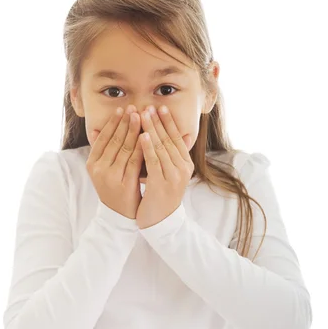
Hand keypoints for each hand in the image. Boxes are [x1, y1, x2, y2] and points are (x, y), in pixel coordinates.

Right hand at [87, 106, 143, 219]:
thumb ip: (103, 151)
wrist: (118, 216)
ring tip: (142, 116)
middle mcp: (99, 169)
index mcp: (91, 164)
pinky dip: (141, 147)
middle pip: (114, 140)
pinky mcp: (125, 183)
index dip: (113, 122)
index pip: (102, 138)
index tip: (122, 109)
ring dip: (134, 130)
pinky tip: (148, 136)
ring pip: (125, 148)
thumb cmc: (114, 189)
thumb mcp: (103, 170)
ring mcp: (111, 177)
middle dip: (125, 122)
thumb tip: (98, 129)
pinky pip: (135, 161)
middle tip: (134, 107)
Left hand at [136, 105, 193, 229]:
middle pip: (170, 140)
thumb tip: (176, 136)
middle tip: (149, 106)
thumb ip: (171, 157)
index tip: (160, 108)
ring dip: (152, 129)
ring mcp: (174, 177)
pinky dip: (148, 147)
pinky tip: (142, 136)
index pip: (177, 139)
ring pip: (162, 148)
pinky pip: (154, 161)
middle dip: (158, 122)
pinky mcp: (162, 184)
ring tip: (143, 115)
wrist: (162, 222)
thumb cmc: (162, 197)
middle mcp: (183, 169)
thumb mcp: (169, 174)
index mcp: (186, 165)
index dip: (169, 122)